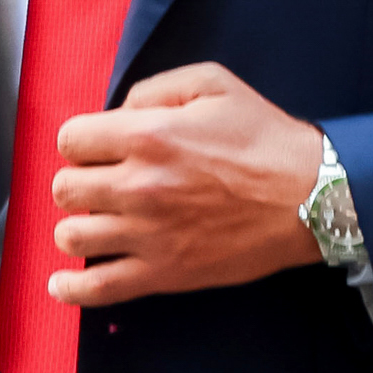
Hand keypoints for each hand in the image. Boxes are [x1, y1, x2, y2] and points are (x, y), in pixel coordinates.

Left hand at [47, 61, 326, 307]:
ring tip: (100, 221)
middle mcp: (138, 186)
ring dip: (79, 225)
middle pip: (65, 188)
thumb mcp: (213, 84)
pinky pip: (97, 287)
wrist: (309, 197)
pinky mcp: (163, 273)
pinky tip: (63, 282)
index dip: (83, 141)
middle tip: (105, 183)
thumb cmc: (264, 138)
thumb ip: (154, 89)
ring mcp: (147, 234)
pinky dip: (71, 288)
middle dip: (80, 181)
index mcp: (147, 135)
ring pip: (71, 235)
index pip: (71, 140)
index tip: (101, 148)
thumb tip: (117, 114)